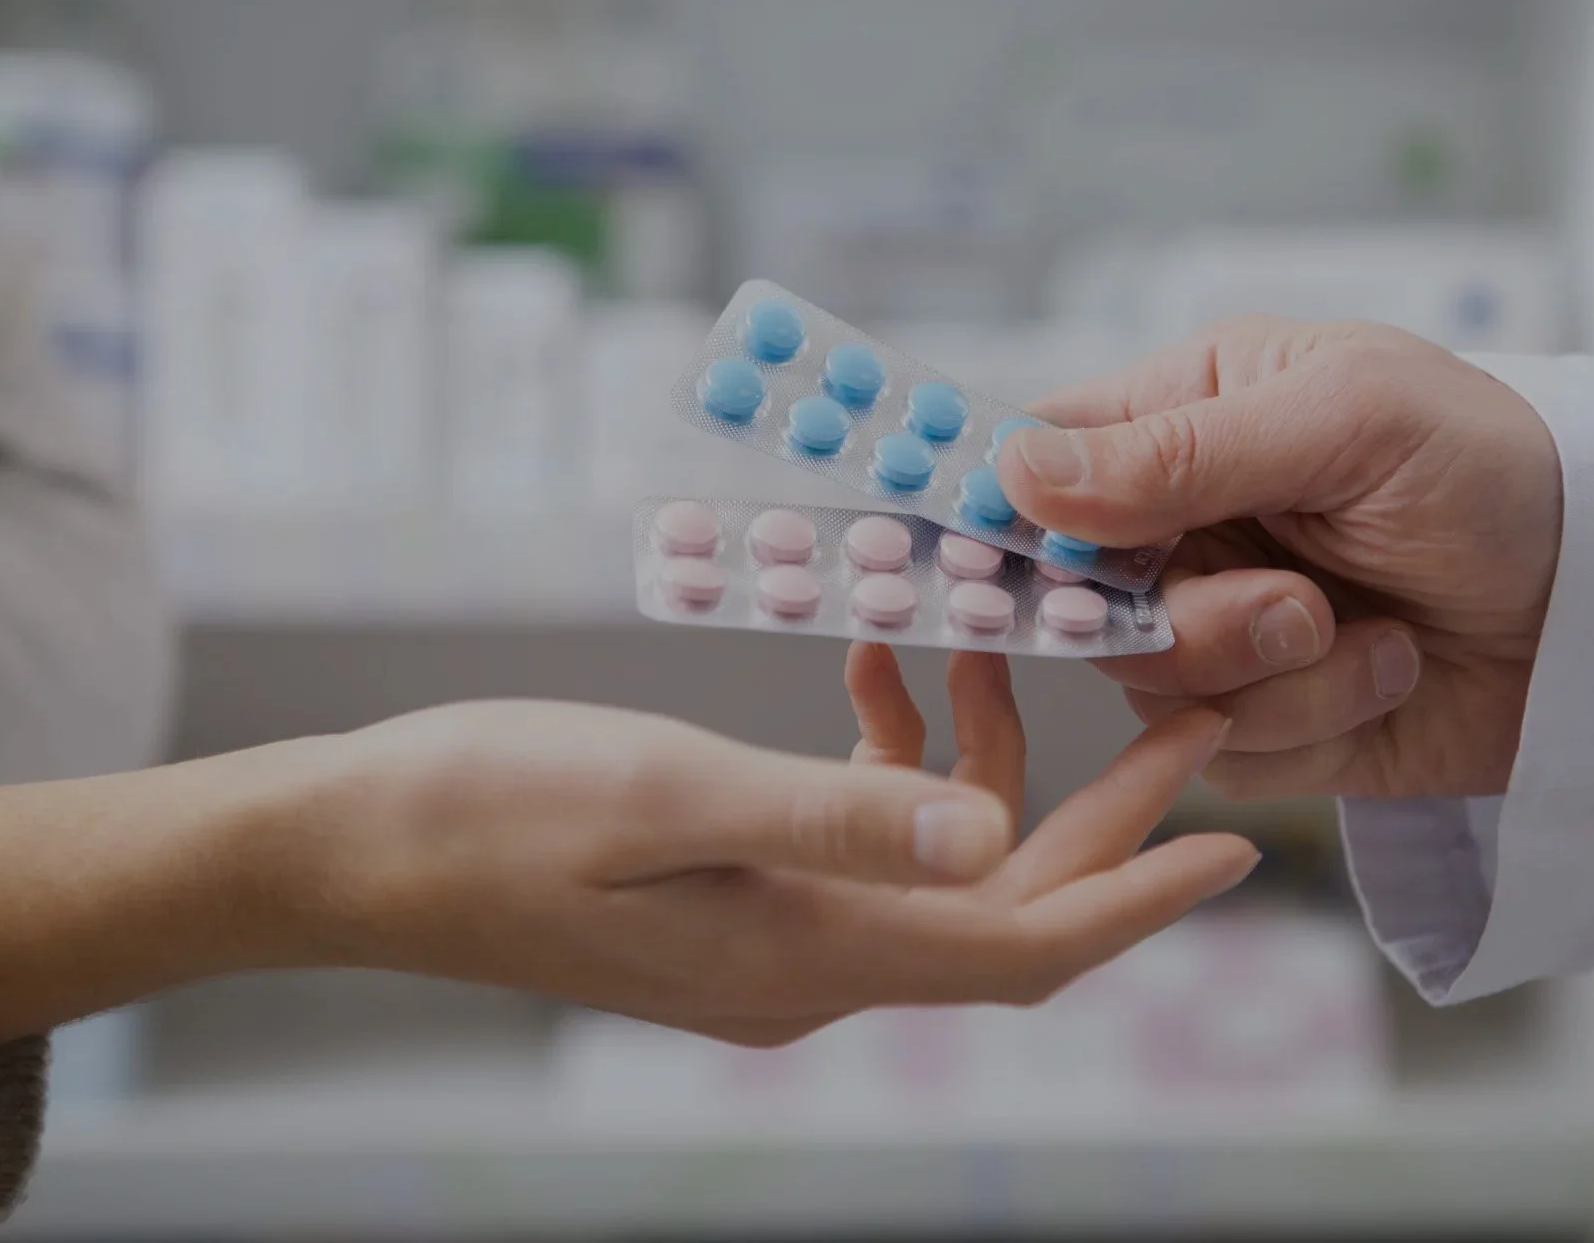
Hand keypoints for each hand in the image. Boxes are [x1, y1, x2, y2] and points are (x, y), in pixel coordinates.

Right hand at [285, 676, 1253, 1046]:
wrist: (353, 851)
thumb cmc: (486, 810)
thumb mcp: (665, 790)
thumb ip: (833, 814)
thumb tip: (994, 845)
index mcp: (809, 952)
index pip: (1023, 948)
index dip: (1139, 898)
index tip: (1240, 838)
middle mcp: (811, 963)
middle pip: (1005, 903)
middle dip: (1106, 808)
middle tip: (1187, 694)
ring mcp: (772, 933)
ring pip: (936, 859)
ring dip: (989, 756)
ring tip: (1007, 629)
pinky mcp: (735, 892)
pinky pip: (855, 831)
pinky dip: (887, 752)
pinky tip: (872, 655)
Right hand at [996, 318, 1560, 799]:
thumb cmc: (1501, 469)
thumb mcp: (1349, 421)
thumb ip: (1180, 451)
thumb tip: (1019, 472)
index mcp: (1191, 417)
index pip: (1041, 461)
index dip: (1011, 517)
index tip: (1009, 563)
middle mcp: (1190, 525)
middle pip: (1080, 604)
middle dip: (1193, 621)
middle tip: (1296, 605)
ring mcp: (1226, 629)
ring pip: (1153, 692)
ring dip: (1275, 677)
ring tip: (1371, 634)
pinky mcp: (1274, 724)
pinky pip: (1224, 758)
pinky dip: (1316, 728)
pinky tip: (1391, 673)